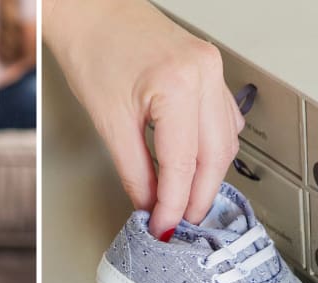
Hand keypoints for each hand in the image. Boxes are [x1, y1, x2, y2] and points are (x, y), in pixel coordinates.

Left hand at [43, 0, 244, 237]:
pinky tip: (196, 165)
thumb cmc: (92, 50)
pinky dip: (211, 147)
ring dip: (209, 175)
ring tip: (186, 202)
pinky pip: (222, 117)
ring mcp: (211, 68)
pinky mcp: (208, 68)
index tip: (163, 226)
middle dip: (198, 196)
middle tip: (179, 223)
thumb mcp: (108, 120)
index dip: (173, 203)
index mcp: (177, 85)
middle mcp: (203, 74)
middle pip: (214, 155)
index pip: (182, 164)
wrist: (92, 13)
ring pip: (225, 138)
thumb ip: (132, 169)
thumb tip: (147, 201)